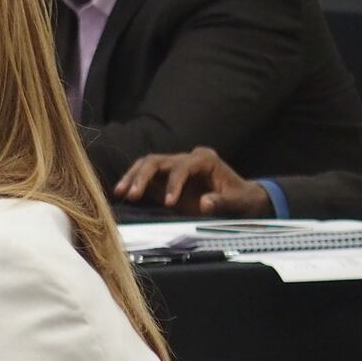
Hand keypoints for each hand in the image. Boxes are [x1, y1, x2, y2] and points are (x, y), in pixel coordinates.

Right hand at [113, 147, 273, 216]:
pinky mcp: (165, 177)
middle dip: (142, 176)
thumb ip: (222, 202)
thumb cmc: (241, 198)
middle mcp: (187, 158)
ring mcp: (174, 166)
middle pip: (157, 160)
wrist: (241, 198)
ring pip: (146, 164)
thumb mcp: (238, 202)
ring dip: (132, 178)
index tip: (168, 203)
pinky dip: (133, 183)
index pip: (183, 166)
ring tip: (120, 193)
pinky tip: (122, 193)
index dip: (174, 183)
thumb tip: (204, 203)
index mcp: (205, 159)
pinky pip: (145, 176)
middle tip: (131, 195)